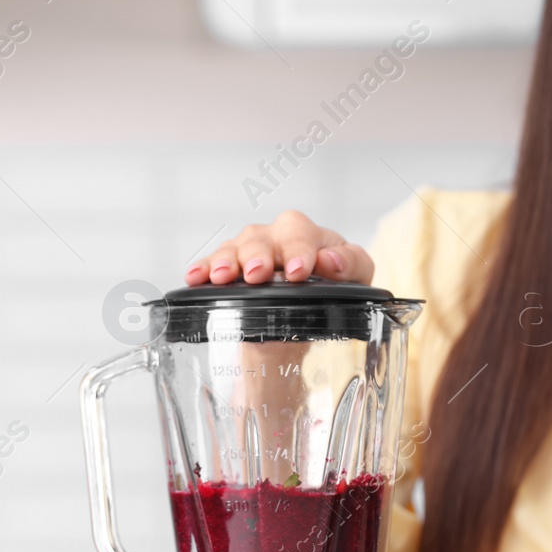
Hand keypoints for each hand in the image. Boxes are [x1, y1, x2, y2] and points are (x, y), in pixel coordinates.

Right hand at [185, 210, 373, 286]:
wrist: (307, 316)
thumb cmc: (332, 287)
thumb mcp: (356, 278)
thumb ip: (352, 265)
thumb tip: (332, 261)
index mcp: (307, 236)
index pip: (301, 235)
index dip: (298, 251)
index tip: (297, 271)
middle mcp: (275, 239)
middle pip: (262, 238)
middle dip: (259, 254)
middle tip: (257, 273)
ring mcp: (249, 251)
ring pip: (235, 248)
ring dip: (228, 260)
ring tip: (224, 276)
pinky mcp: (229, 269)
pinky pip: (212, 264)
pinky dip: (203, 269)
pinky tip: (196, 277)